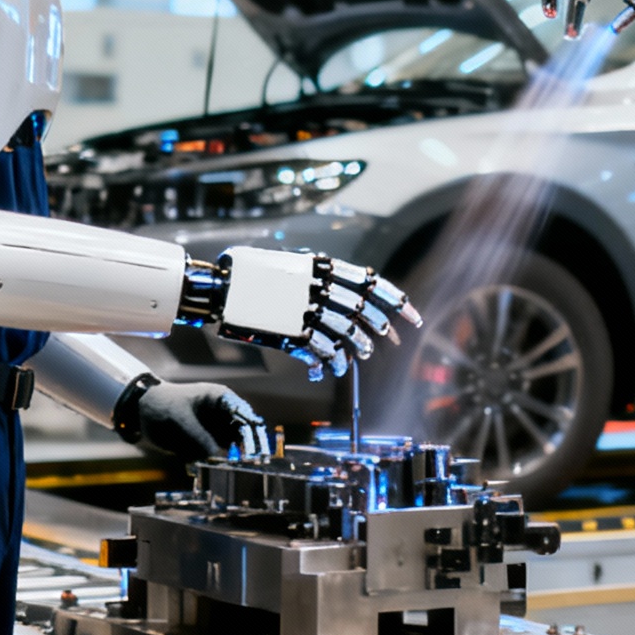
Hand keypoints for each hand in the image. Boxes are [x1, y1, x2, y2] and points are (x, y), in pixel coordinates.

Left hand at [123, 379, 267, 461]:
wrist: (141, 411)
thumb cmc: (162, 408)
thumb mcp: (181, 424)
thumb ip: (199, 441)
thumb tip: (214, 458)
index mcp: (220, 399)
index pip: (244, 415)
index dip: (252, 432)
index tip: (254, 450)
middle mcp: (223, 413)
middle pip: (244, 431)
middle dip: (249, 447)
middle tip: (255, 463)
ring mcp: (216, 427)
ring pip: (234, 444)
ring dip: (236, 457)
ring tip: (241, 470)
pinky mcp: (208, 441)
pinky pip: (220, 453)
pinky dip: (221, 462)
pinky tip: (225, 471)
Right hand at [210, 247, 418, 380]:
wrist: (221, 287)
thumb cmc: (256, 274)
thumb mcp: (294, 265)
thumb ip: (320, 278)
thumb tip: (348, 295)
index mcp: (322, 266)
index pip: (371, 283)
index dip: (396, 301)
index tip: (412, 318)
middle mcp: (318, 287)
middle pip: (364, 310)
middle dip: (382, 327)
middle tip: (391, 339)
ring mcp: (306, 310)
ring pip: (348, 333)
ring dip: (359, 347)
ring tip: (361, 355)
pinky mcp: (293, 332)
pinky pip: (324, 352)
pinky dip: (332, 362)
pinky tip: (330, 368)